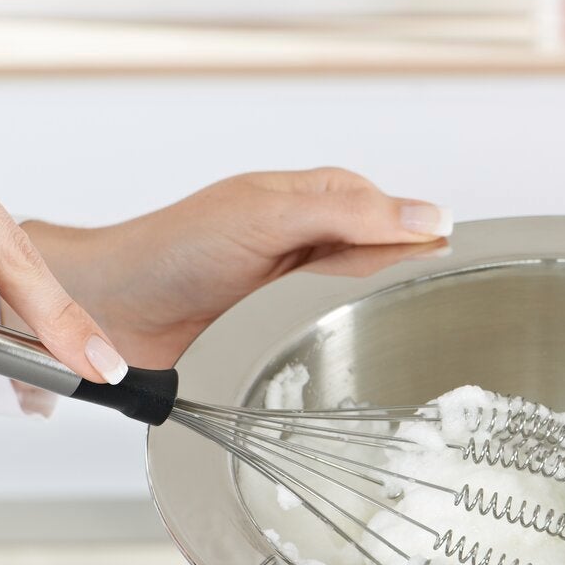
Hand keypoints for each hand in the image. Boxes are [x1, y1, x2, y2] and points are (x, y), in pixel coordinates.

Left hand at [22, 169, 450, 367]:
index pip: (388, 212)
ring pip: (358, 306)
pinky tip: (351, 363)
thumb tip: (426, 217)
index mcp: (308, 201)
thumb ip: (345, 214)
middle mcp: (304, 245)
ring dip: (373, 321)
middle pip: (381, 262)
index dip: (421, 234)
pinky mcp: (274, 336)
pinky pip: (327, 343)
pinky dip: (342, 352)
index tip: (458, 258)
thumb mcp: (265, 217)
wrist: (105, 309)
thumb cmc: (169, 251)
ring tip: (395, 338)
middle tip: (431, 307)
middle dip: (406, 280)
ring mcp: (289, 294)